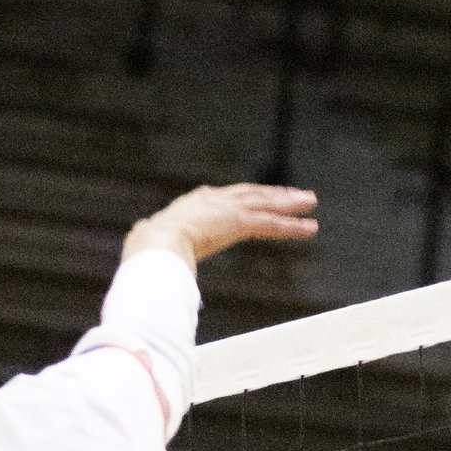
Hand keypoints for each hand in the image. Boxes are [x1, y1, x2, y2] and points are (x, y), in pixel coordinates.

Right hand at [123, 184, 318, 268]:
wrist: (153, 245)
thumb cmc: (147, 249)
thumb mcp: (150, 245)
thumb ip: (154, 247)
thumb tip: (140, 256)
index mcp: (193, 204)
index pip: (226, 198)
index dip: (245, 197)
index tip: (258, 198)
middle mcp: (212, 200)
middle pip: (250, 194)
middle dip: (273, 194)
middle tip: (295, 194)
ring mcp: (226, 209)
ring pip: (265, 204)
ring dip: (289, 204)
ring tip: (310, 202)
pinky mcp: (238, 222)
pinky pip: (270, 224)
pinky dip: (291, 226)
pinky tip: (309, 227)